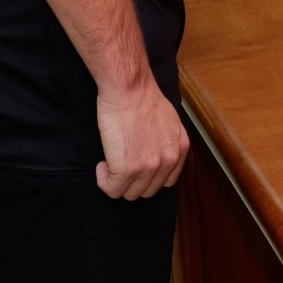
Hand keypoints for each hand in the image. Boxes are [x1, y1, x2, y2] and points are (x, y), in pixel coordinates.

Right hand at [94, 80, 188, 199]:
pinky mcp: (127, 169)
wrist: (129, 89)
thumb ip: (168, 142)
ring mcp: (149, 167)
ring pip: (130, 193)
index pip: (166, 181)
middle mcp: (168, 160)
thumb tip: (158, 155)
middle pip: (147, 190)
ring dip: (117, 181)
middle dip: (132, 180)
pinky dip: (104, 181)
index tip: (135, 165)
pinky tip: (102, 165)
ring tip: (111, 162)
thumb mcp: (170, 121)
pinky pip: (112, 189)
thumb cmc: (143, 99)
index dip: (148, 176)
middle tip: (120, 162)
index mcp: (180, 149)